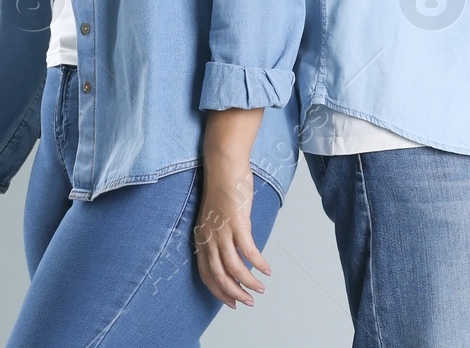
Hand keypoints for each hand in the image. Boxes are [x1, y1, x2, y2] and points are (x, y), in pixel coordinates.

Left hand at [192, 160, 270, 307]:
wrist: (224, 166)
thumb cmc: (223, 188)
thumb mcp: (216, 217)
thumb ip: (222, 236)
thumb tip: (237, 253)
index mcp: (202, 237)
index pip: (206, 274)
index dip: (218, 291)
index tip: (231, 302)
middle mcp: (209, 237)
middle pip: (219, 276)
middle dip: (234, 293)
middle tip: (248, 302)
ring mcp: (222, 231)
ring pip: (233, 268)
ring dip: (248, 282)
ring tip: (260, 289)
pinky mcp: (237, 224)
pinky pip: (249, 252)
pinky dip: (259, 264)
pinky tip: (267, 270)